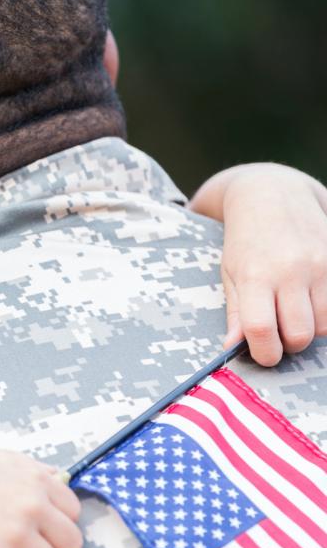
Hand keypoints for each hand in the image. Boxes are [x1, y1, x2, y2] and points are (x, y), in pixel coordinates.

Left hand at [191, 164, 326, 365]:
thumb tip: (232, 348)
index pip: (261, 329)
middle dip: (289, 344)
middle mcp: (291, 270)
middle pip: (300, 334)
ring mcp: (321, 264)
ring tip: (295, 313)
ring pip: (326, 324)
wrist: (271, 192)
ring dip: (311, 328)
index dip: (264, 353)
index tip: (263, 354)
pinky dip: (326, 311)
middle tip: (279, 333)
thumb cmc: (244, 240)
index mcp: (256, 275)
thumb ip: (236, 312)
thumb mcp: (230, 273)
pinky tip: (311, 300)